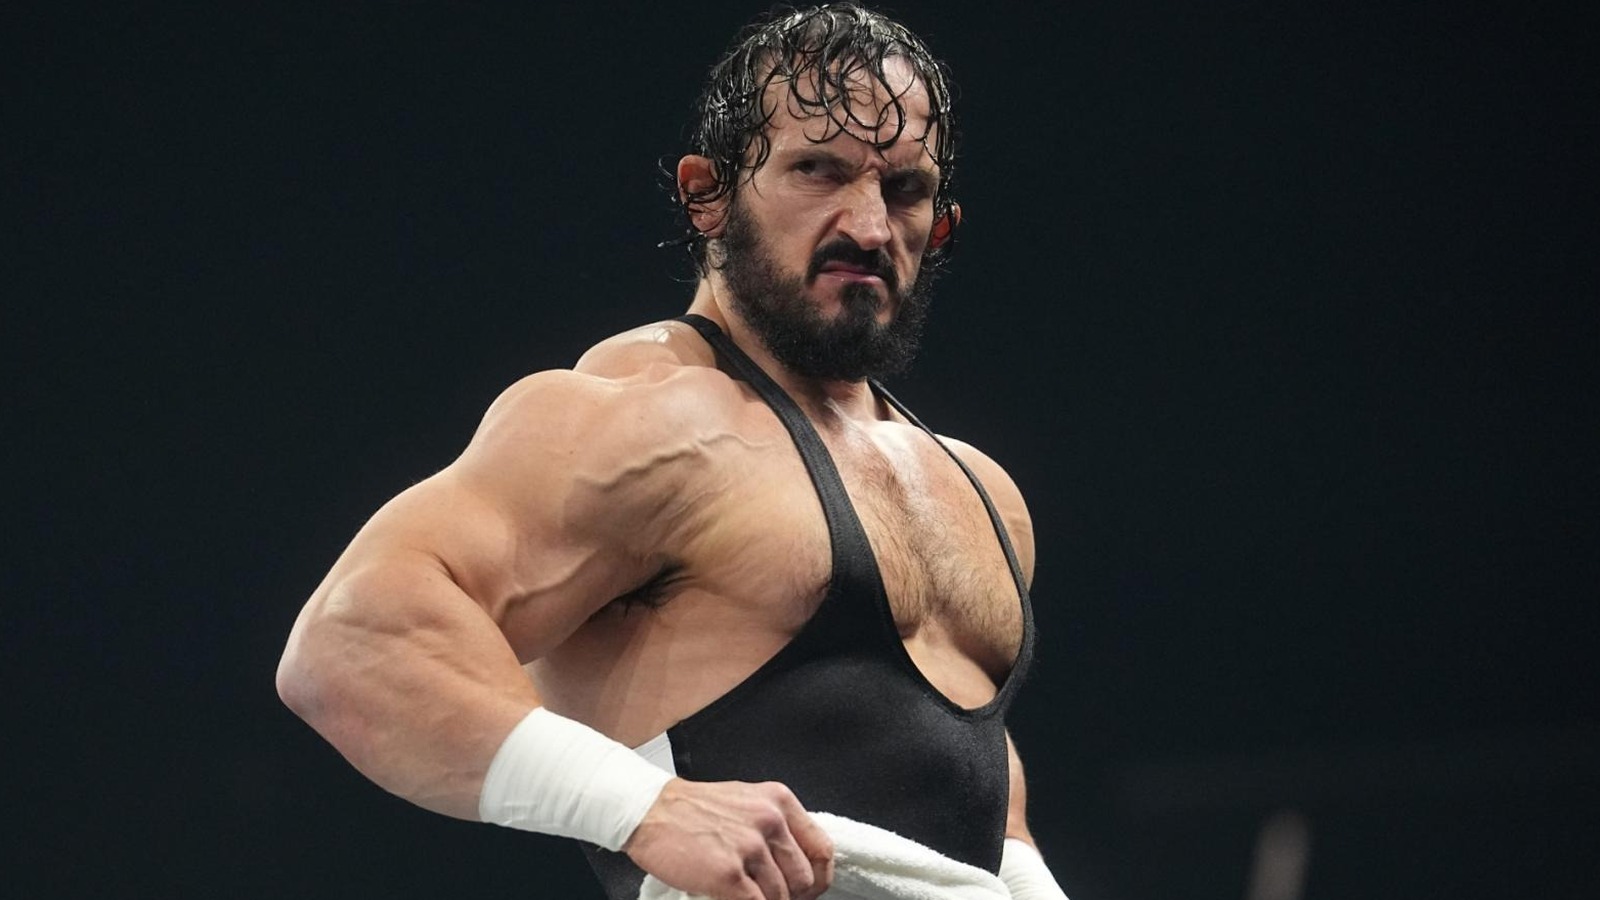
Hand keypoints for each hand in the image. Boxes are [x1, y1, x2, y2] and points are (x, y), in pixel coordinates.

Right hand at [623, 778, 833, 899]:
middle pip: (804, 880)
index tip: (809, 890)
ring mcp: (749, 847)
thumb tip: (799, 867)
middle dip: (791, 897)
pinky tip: (733, 898)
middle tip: (770, 897)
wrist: (649, 810)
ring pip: (780, 897)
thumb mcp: (747, 802)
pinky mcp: (727, 873)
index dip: (820, 878)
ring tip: (744, 894)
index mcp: (779, 802)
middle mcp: (770, 821)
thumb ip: (776, 828)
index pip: (822, 849)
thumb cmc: (692, 809)